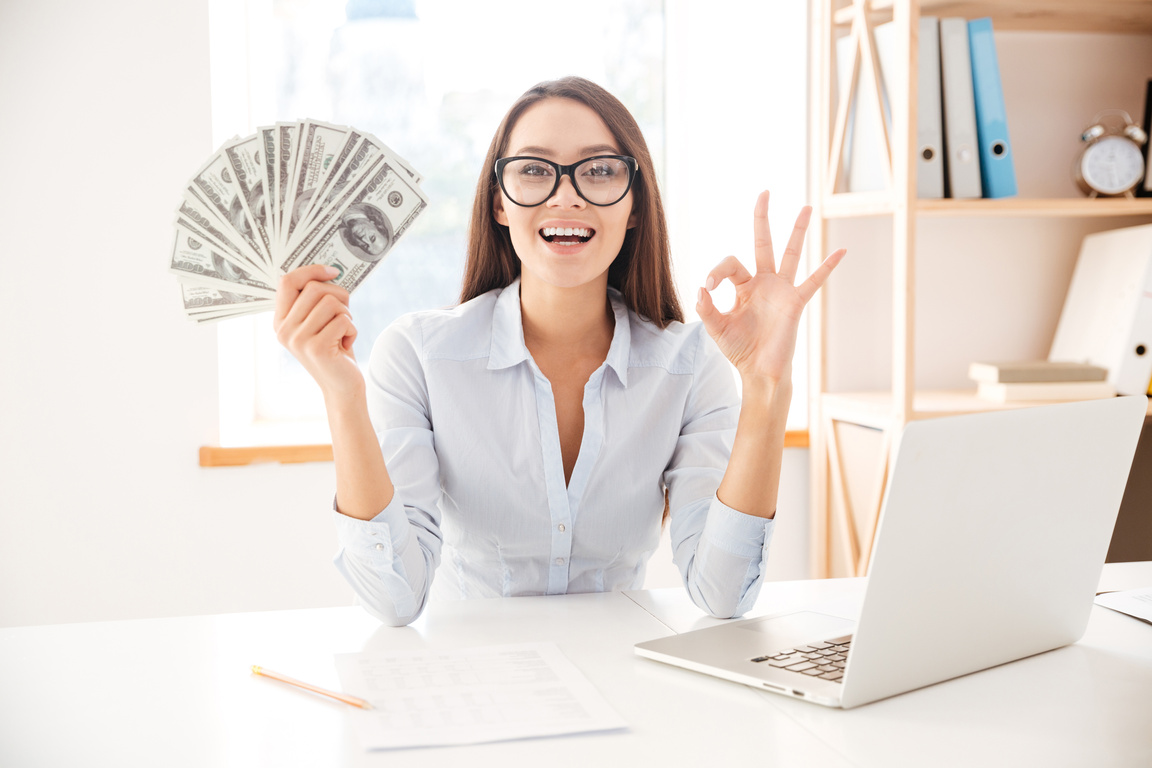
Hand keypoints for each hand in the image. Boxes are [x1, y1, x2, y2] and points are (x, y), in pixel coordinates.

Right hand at [273, 264, 362, 399]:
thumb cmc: (334, 348)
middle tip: (344, 313)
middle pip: (314, 289)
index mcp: (281, 320)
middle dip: (339, 296)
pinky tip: (345, 345)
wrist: (342, 386)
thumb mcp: (319, 322)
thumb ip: (316, 299)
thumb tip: (330, 269)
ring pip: (332, 303)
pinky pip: (344, 320)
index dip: (311, 270)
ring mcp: (298, 340)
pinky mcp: (317, 348)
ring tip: (342, 332)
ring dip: (346, 315)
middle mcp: (284, 330)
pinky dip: (352, 330)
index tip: (333, 271)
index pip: (287, 281)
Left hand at [697, 191, 845, 386]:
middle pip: (763, 243)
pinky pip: (813, 281)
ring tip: (806, 207)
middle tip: (764, 193)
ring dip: (798, 230)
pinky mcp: (795, 302)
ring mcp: (781, 290)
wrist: (759, 371)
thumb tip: (701, 288)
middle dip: (762, 218)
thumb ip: (706, 308)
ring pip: (791, 253)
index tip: (709, 288)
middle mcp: (763, 282)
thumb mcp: (716, 328)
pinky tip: (841, 251)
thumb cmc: (739, 349)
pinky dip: (827, 267)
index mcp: (743, 286)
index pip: (730, 264)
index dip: (717, 271)